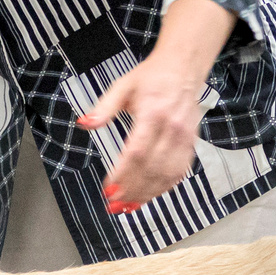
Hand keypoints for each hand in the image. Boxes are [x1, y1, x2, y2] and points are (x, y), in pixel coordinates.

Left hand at [77, 0, 235, 212]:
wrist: (184, 67)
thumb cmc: (152, 77)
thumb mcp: (122, 86)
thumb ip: (104, 108)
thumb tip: (83, 123)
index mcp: (153, 113)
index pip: (137, 152)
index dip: (123, 174)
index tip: (108, 189)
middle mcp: (172, 128)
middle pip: (151, 168)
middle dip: (131, 190)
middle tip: (113, 204)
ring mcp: (185, 138)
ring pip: (167, 174)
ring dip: (147, 194)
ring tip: (128, 206)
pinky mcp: (191, 144)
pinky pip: (179, 172)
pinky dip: (163, 188)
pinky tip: (148, 196)